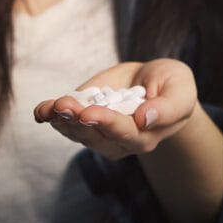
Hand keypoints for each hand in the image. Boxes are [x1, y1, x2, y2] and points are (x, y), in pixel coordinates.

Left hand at [33, 59, 198, 160]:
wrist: (156, 82)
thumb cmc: (173, 87)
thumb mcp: (180, 92)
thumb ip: (167, 108)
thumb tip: (145, 119)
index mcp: (145, 136)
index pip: (123, 133)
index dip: (106, 123)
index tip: (89, 112)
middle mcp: (118, 141)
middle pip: (94, 135)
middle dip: (77, 120)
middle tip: (63, 106)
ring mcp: (98, 132)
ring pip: (76, 131)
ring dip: (60, 119)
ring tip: (50, 106)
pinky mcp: (84, 118)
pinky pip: (64, 122)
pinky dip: (50, 115)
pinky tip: (41, 110)